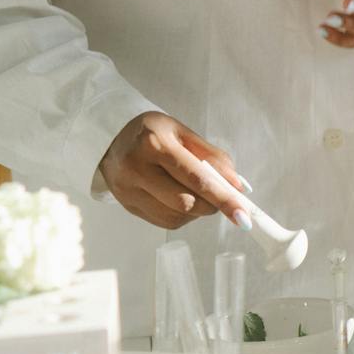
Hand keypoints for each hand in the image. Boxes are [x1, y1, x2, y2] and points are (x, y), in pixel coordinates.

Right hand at [98, 111, 251, 230]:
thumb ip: (213, 158)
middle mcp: (137, 169)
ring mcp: (128, 191)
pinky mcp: (127, 206)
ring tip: (196, 191)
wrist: (110, 137)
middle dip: (211, 204)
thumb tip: (238, 186)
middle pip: (185, 203)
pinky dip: (182, 215)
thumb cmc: (153, 132)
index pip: (197, 178)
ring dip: (196, 211)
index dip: (223, 198)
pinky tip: (180, 197)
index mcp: (155, 144)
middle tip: (221, 197)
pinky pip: (164, 221)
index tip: (243, 215)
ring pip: (175, 216)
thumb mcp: (183, 133)